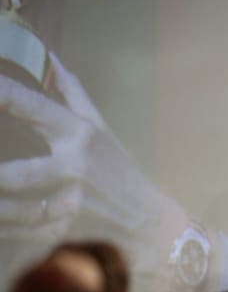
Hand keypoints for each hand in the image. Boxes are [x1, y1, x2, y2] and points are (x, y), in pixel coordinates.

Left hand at [0, 53, 184, 276]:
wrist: (148, 220)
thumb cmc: (120, 171)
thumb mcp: (102, 130)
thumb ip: (74, 95)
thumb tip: (52, 59)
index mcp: (81, 136)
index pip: (34, 108)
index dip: (4, 93)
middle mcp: (75, 169)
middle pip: (20, 174)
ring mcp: (69, 205)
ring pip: (16, 209)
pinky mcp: (63, 232)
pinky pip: (19, 231)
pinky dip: (1, 224)